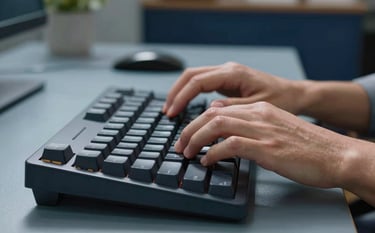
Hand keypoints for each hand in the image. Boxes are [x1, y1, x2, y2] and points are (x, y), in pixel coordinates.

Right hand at [163, 62, 306, 117]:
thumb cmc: (280, 99)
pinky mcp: (227, 80)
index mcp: (233, 73)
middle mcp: (227, 70)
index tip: (172, 113)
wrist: (293, 94)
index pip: (197, 81)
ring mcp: (226, 74)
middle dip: (175, 93)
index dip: (182, 97)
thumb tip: (210, 111)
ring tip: (171, 109)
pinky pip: (202, 83)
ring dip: (180, 92)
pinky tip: (185, 105)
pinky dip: (189, 93)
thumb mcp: (257, 107)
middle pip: (190, 75)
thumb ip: (233, 108)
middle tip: (167, 112)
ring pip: (194, 77)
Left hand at [175, 102, 356, 188]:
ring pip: (217, 125)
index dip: (198, 120)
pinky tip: (207, 161)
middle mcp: (258, 115)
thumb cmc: (307, 146)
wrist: (335, 153)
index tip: (188, 133)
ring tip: (187, 152)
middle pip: (212, 114)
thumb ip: (253, 130)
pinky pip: (230, 145)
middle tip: (180, 144)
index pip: (219, 108)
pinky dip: (213, 152)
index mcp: (260, 110)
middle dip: (190, 129)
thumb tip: (228, 139)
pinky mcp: (266, 147)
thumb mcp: (276, 130)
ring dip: (196, 139)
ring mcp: (262, 130)